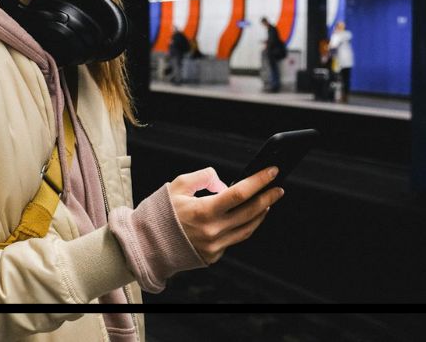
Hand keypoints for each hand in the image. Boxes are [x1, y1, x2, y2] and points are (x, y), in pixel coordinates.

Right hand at [167, 166, 284, 264]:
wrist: (147, 244)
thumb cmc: (160, 212)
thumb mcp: (178, 186)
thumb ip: (203, 177)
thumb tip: (223, 182)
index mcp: (203, 211)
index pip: (240, 193)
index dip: (258, 181)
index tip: (272, 171)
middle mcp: (212, 231)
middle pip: (249, 212)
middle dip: (267, 197)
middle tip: (278, 186)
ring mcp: (214, 246)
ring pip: (247, 229)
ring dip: (261, 214)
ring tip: (268, 201)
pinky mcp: (213, 255)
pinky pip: (235, 239)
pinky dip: (245, 226)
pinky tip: (249, 216)